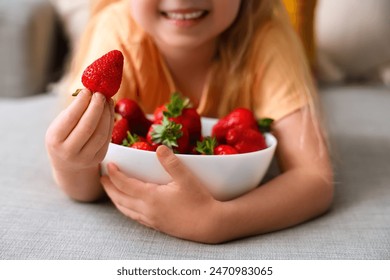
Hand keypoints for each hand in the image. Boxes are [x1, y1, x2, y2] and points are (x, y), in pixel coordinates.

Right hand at [46, 89, 114, 172]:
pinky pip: (107, 137)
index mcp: (55, 140)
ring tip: (107, 100)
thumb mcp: (59, 126)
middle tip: (100, 93)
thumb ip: (73, 112)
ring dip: (107, 113)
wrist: (67, 164)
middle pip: (88, 126)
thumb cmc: (62, 138)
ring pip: (101, 133)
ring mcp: (86, 157)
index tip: (87, 90)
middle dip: (96, 107)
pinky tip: (109, 110)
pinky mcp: (98, 158)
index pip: (71, 118)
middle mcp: (69, 151)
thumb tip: (91, 92)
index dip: (81, 102)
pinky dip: (110, 121)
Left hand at [100, 145, 222, 242]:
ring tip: (112, 191)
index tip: (108, 164)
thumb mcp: (187, 178)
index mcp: (151, 197)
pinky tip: (130, 206)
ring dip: (116, 199)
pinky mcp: (158, 226)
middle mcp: (147, 210)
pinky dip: (126, 209)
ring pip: (125, 210)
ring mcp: (151, 220)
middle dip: (109, 188)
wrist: (210, 225)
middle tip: (102, 178)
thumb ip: (171, 162)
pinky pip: (135, 217)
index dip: (114, 174)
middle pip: (120, 198)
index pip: (125, 184)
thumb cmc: (200, 200)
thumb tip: (159, 148)